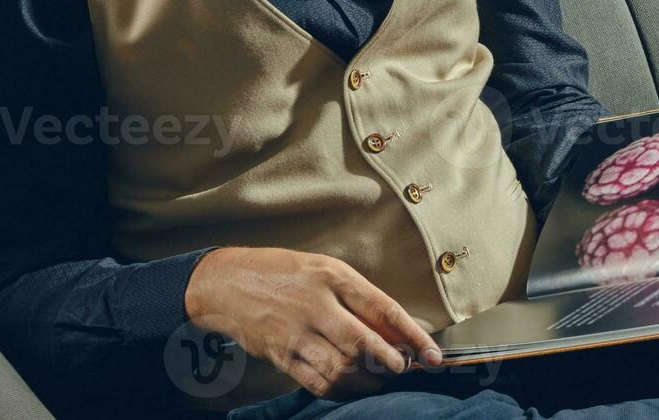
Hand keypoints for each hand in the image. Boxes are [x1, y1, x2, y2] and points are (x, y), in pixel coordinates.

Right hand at [184, 247, 442, 398]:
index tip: (433, 355)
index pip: (382, 308)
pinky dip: (341, 390)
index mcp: (331, 275)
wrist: (225, 283)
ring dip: (368, 380)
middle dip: (390, 362)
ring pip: (342, 367)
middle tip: (402, 368)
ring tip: (379, 379)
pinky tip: (352, 387)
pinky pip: (317, 382)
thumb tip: (394, 330)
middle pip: (363, 343)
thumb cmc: (282, 271)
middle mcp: (315, 304)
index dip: (412, 335)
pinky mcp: (281, 356)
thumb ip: (357, 297)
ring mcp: (296, 333)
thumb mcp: (323, 268)